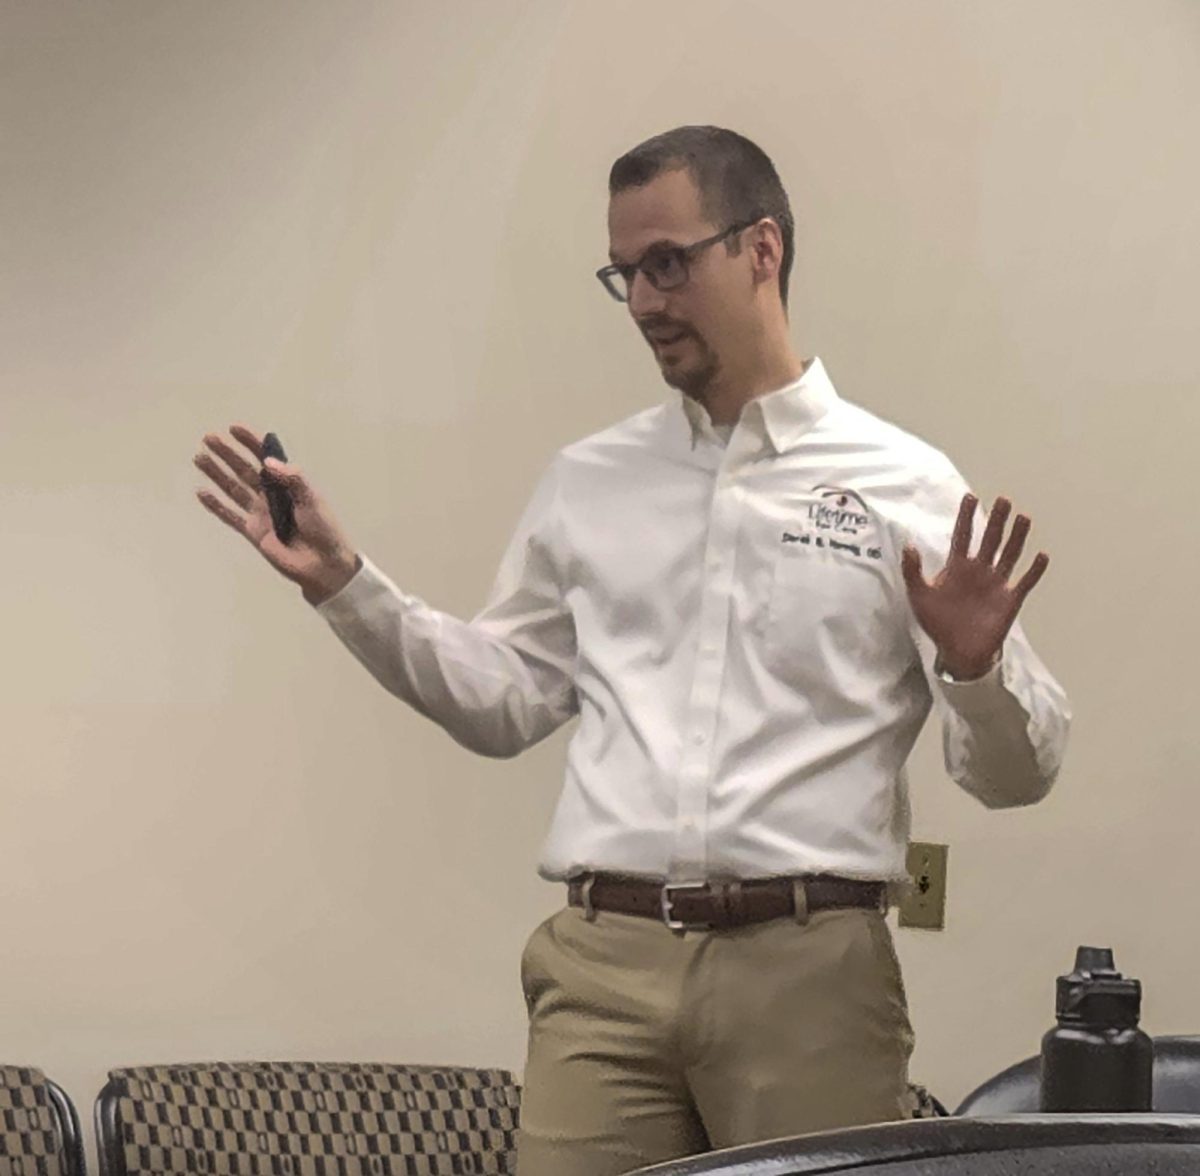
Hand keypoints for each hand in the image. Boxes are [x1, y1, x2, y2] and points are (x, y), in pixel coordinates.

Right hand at [194, 424, 360, 604]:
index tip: (234, 428)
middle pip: (244, 470)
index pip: (266, 458)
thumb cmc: (323, 529)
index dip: (251, 443)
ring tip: (199, 458)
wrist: (322, 564)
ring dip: (216, 474)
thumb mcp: (313, 499)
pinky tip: (201, 493)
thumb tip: (267, 461)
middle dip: (227, 454)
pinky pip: (230, 516)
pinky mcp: (253, 532)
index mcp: (288, 485)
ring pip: (233, 489)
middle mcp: (271, 496)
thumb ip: (293, 479)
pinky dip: (215, 505)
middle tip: (209, 438)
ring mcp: (260, 514)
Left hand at [901, 493, 1049, 678]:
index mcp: (957, 567)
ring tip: (1023, 517)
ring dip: (1017, 537)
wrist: (957, 651)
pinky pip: (1025, 582)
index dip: (966, 517)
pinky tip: (1042, 555)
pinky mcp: (1009, 600)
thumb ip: (912, 571)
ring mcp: (996, 584)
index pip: (963, 536)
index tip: (971, 496)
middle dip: (996, 520)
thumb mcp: (919, 595)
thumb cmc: (938, 623)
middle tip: (1003, 499)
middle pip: (990, 540)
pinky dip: (1034, 570)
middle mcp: (979, 571)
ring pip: (1010, 555)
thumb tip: (908, 545)